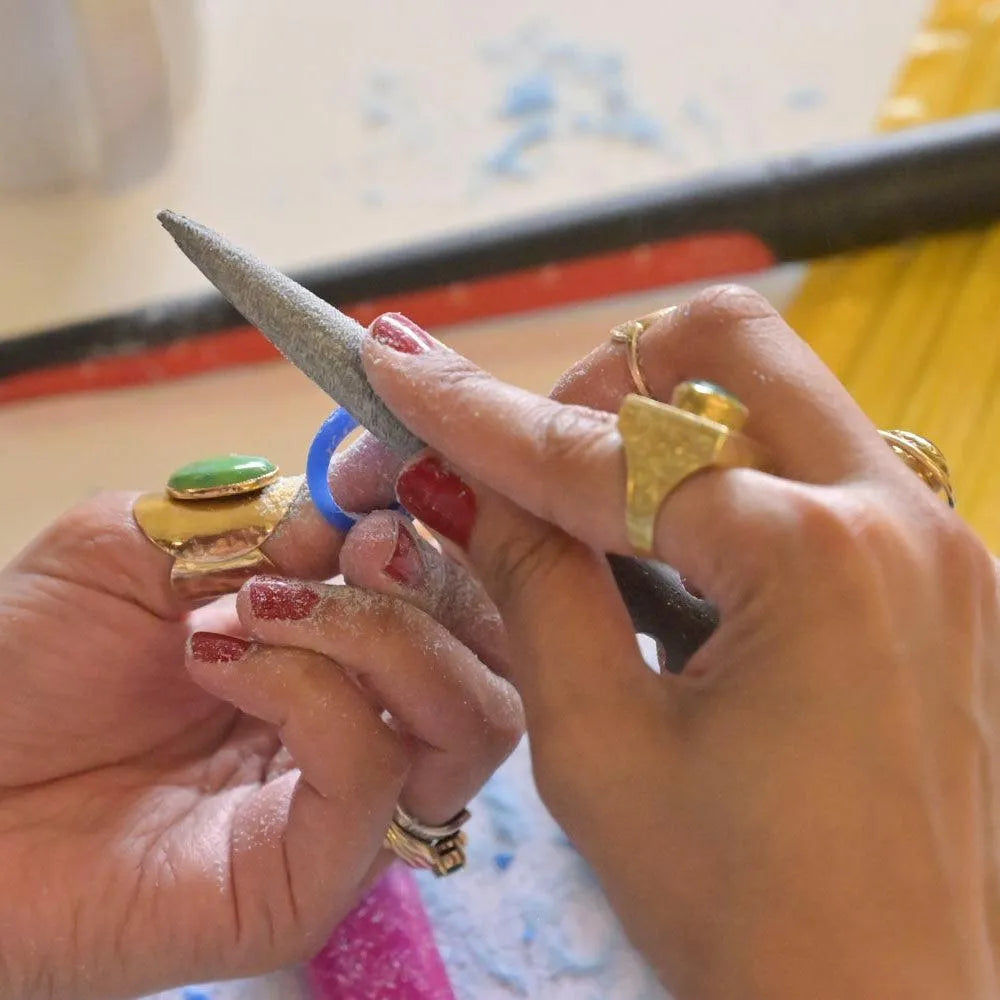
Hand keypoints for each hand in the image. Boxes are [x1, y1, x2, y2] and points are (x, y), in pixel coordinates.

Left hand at [0, 453, 519, 998]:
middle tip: (349, 545)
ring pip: (474, 717)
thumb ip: (262, 517)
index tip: (382, 474)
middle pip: (498, 657)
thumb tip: (376, 497)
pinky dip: (312, 688)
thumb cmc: (34, 666)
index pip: (465, 596)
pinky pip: (373, 773)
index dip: (449, 526)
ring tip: (259, 606)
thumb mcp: (145, 545)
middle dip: (434, 579)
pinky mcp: (312, 882)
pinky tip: (219, 656)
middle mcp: (372, 729)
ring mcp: (351, 812)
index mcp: (348, 655)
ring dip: (382, 630)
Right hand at [358, 291, 999, 998]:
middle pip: (731, 347)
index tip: (405, 372)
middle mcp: (897, 520)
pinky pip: (817, 470)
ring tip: (592, 512)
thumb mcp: (596, 747)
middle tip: (533, 451)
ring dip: (668, 426)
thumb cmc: (746, 914)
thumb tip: (462, 483)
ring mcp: (938, 543)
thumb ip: (530, 586)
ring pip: (780, 397)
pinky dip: (727, 482)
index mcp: (814, 559)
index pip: (605, 455)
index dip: (484, 417)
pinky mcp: (943, 578)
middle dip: (605, 375)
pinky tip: (676, 559)